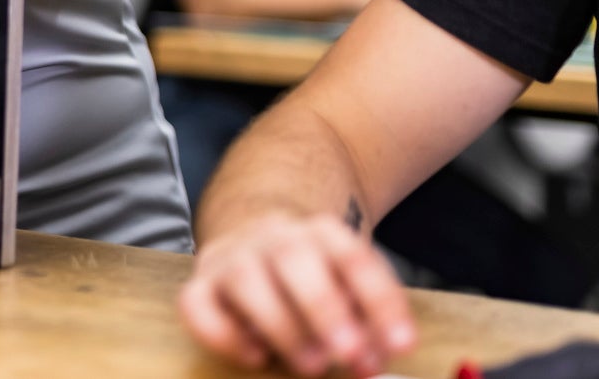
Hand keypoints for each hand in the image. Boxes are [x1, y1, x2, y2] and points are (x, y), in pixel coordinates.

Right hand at [177, 213, 415, 376]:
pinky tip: (254, 355)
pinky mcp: (200, 284)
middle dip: (324, 309)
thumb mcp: (349, 285)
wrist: (252, 234)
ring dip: (281, 326)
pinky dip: (223, 333)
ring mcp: (231, 258)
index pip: (353, 256)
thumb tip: (382, 354)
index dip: (380, 301)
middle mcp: (273, 238)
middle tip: (349, 354)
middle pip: (294, 258)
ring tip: (311, 366)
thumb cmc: (312, 276)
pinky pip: (197, 303)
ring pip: (245, 278)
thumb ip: (368, 319)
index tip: (402, 345)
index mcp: (320, 233)